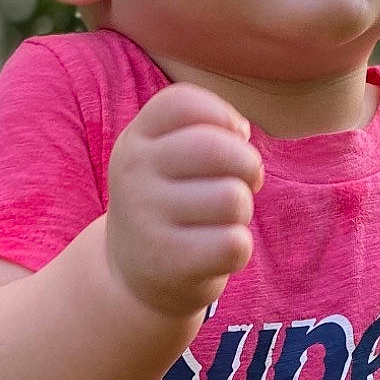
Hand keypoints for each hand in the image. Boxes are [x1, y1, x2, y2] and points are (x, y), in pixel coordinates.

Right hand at [106, 82, 264, 317]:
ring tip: (223, 219)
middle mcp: (133, 176)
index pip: (183, 103)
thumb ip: (204, 130)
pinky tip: (218, 250)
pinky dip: (239, 247)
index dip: (223, 115)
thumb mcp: (166, 156)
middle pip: (216, 149)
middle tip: (244, 182)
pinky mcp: (169, 263)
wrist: (131, 275)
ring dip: (243, 209)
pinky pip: (234, 243)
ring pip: (232, 198)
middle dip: (248, 164)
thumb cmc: (169, 203)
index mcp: (135, 141)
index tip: (230, 138)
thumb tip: (240, 131)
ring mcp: (147, 221)